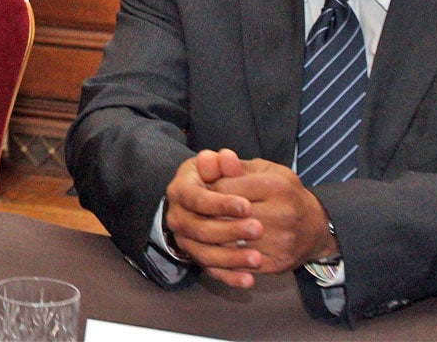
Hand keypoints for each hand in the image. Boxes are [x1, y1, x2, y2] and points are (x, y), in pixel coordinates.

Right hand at [164, 149, 263, 287]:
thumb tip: (226, 157)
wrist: (212, 201)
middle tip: (258, 229)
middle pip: (200, 229)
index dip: (220, 203)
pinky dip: (230, 278)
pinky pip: (212, 272)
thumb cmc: (218, 179)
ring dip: (231, 259)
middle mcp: (177, 217)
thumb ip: (223, 164)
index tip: (246, 206)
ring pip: (205, 255)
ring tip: (258, 259)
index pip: (196, 198)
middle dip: (229, 231)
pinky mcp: (197, 258)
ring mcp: (186, 240)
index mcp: (180, 190)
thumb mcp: (219, 167)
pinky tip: (249, 280)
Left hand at [210, 158, 338, 272]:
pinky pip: (242, 264)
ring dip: (212, 239)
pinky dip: (225, 259)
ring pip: (232, 243)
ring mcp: (281, 241)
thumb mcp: (266, 171)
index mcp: (276, 186)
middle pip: (227, 216)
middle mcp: (281, 214)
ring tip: (202, 232)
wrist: (316, 227)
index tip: (199, 192)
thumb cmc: (284, 193)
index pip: (225, 188)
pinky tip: (217, 250)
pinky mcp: (278, 263)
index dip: (207, 190)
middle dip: (207, 215)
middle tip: (196, 214)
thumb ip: (238, 166)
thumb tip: (217, 157)